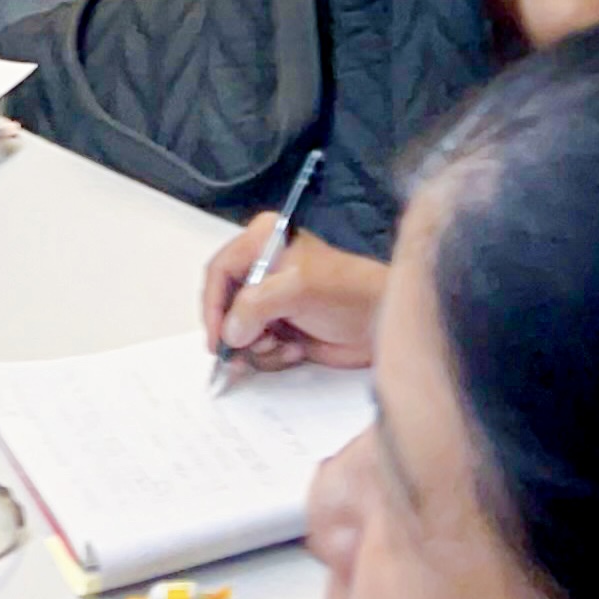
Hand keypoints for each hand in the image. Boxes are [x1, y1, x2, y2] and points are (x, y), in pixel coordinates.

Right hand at [197, 215, 383, 375]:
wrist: (385, 322)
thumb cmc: (349, 293)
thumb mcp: (299, 289)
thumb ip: (256, 306)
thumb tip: (230, 333)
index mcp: (263, 243)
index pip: (219, 272)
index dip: (213, 305)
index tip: (218, 336)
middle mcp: (262, 271)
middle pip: (224, 306)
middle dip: (237, 332)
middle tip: (252, 348)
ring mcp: (271, 303)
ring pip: (238, 332)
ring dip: (258, 347)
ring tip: (283, 346)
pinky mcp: (281, 329)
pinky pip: (257, 348)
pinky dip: (272, 356)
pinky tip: (296, 350)